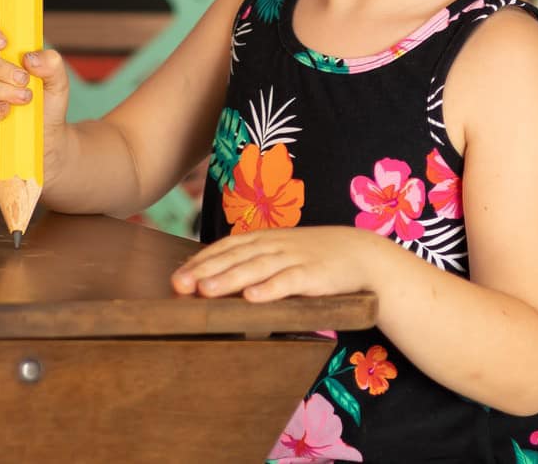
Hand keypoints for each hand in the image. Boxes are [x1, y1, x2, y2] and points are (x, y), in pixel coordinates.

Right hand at [0, 19, 70, 155]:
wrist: (49, 141)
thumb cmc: (47, 107)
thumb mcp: (58, 83)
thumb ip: (52, 64)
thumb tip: (30, 58)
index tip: (4, 42)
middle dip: (1, 69)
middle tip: (24, 79)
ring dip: (2, 91)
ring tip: (25, 99)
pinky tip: (7, 112)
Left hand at [171, 227, 390, 302]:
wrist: (360, 253)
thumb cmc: (314, 257)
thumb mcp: (281, 253)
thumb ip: (253, 262)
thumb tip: (215, 278)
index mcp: (264, 239)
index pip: (226, 247)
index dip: (201, 260)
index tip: (177, 276)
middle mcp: (274, 245)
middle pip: (234, 257)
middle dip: (204, 270)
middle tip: (179, 284)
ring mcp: (294, 258)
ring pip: (255, 268)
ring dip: (229, 279)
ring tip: (205, 290)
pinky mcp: (313, 275)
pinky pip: (288, 282)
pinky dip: (270, 289)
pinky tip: (252, 298)